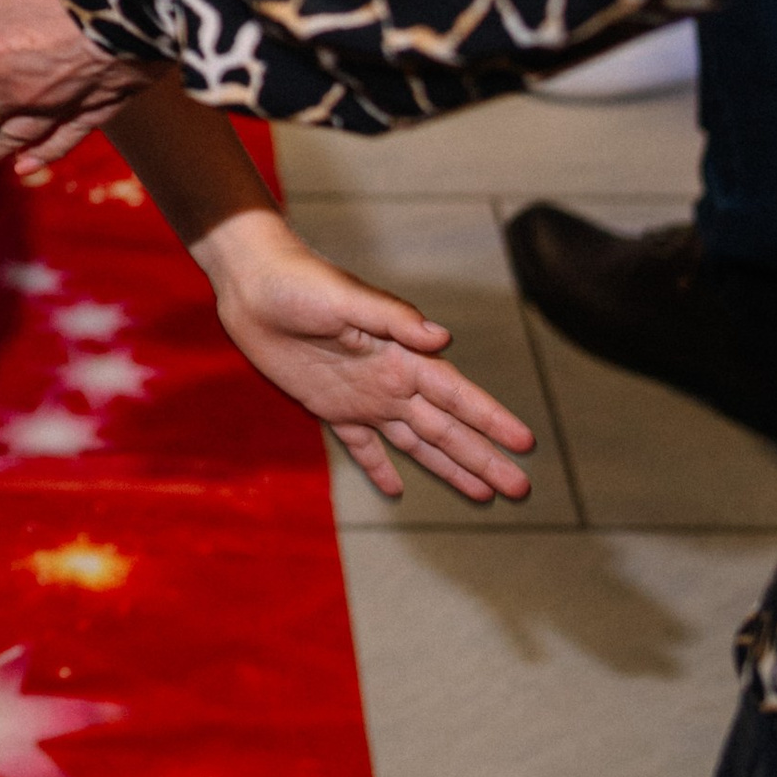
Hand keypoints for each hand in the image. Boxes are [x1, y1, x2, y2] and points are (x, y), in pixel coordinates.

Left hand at [200, 210, 537, 502]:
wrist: (252, 284)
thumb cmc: (300, 282)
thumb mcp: (347, 297)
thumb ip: (393, 318)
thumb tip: (442, 337)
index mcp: (401, 355)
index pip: (457, 394)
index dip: (491, 418)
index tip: (525, 443)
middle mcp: (389, 381)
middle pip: (445, 428)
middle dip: (483, 457)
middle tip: (520, 488)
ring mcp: (361, 397)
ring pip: (415, 443)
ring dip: (448, 467)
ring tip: (483, 494)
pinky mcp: (328, 407)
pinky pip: (361, 446)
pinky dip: (379, 468)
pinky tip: (396, 491)